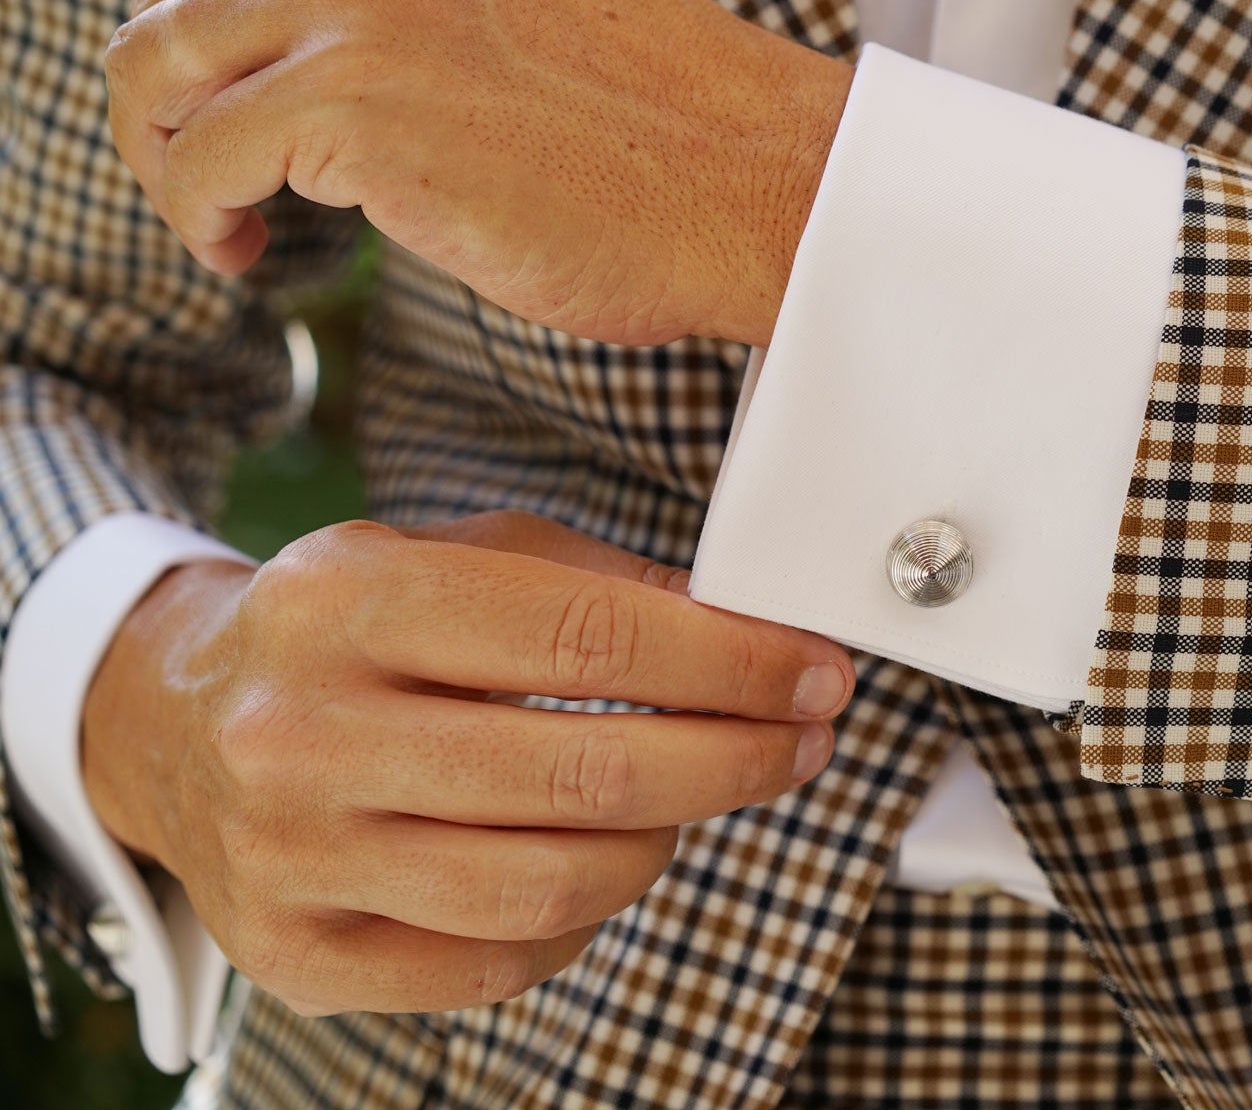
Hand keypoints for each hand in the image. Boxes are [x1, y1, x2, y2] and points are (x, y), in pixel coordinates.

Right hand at [80, 510, 852, 1015]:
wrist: (174, 726)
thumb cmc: (348, 631)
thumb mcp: (449, 553)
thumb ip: (594, 581)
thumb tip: (749, 632)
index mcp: (346, 601)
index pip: (584, 639)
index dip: (728, 664)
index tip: (812, 672)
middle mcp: (302, 732)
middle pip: (581, 776)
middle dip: (733, 760)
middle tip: (804, 739)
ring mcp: (292, 857)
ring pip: (548, 887)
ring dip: (666, 843)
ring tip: (702, 796)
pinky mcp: (298, 955)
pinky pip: (498, 963)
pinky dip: (583, 919)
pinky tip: (604, 860)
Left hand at [104, 0, 852, 347]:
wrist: (748, 176)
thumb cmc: (643, 106)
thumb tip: (260, 18)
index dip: (189, 20)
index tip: (225, 100)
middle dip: (172, 98)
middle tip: (226, 178)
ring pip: (153, 71)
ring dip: (170, 162)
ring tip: (228, 223)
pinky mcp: (350, 99)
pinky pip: (196, 161)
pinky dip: (200, 219)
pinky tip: (249, 255)